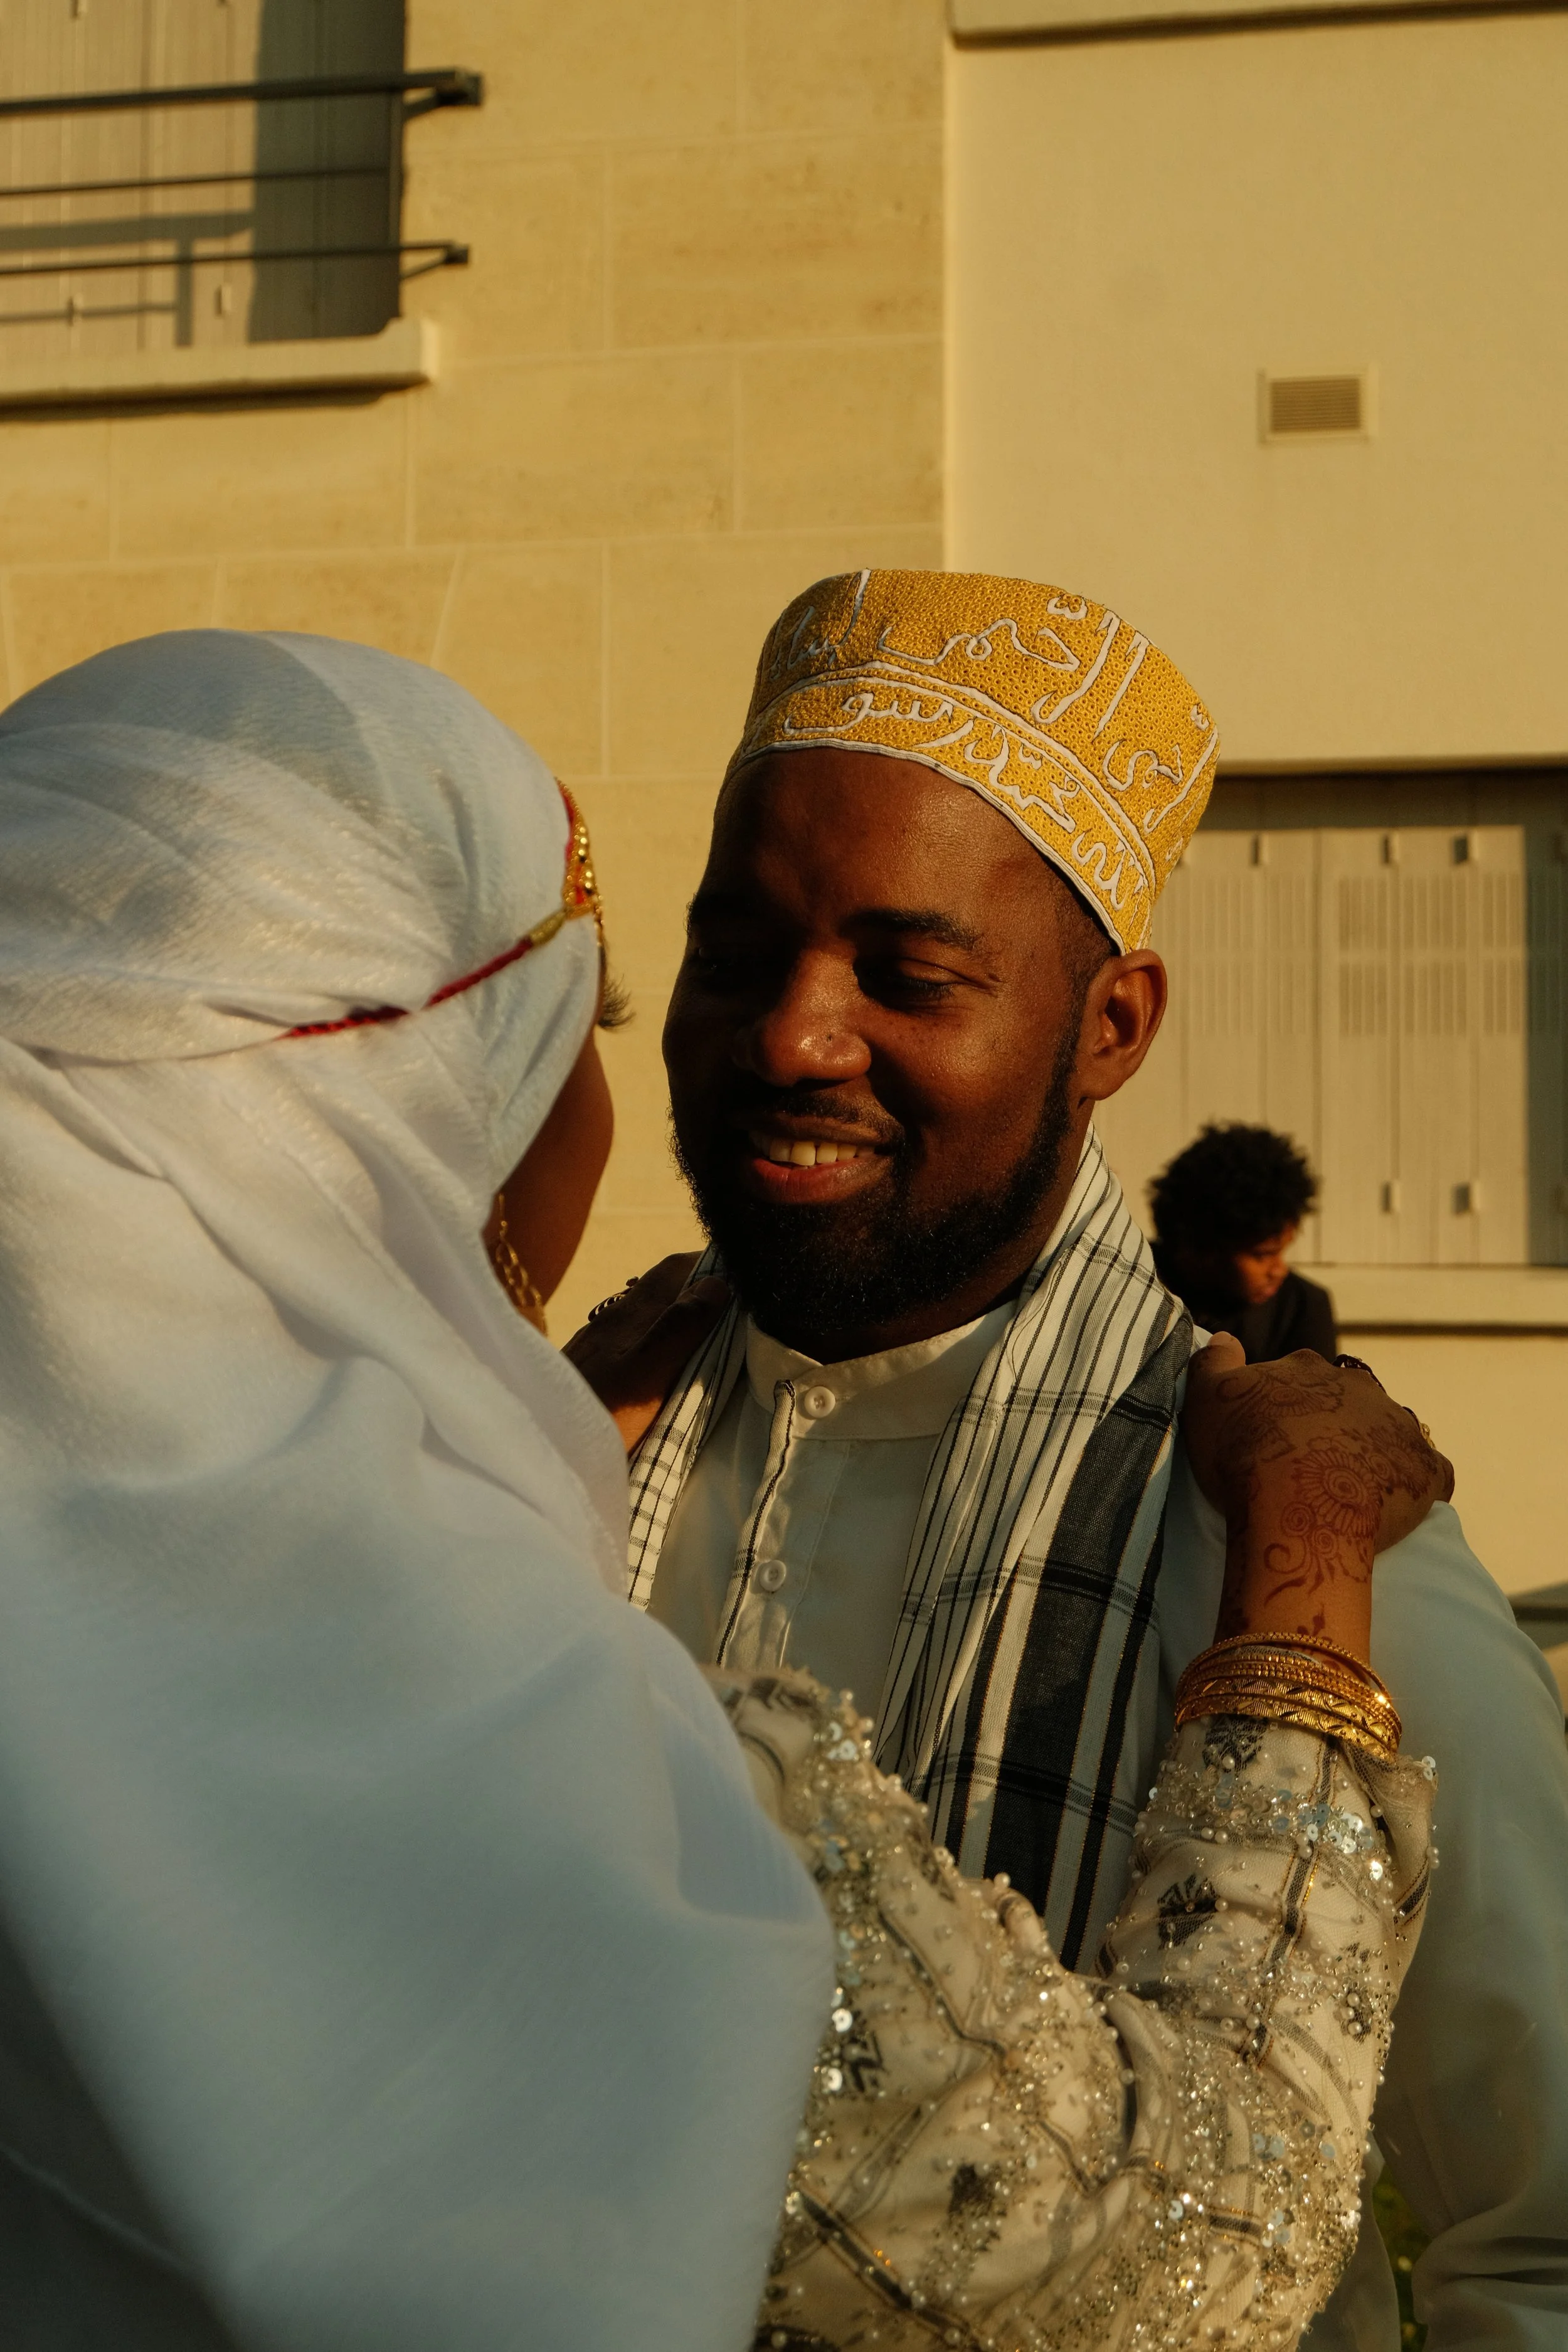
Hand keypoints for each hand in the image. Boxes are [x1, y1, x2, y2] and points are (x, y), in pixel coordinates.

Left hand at [563, 1254, 730, 1453]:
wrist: (539, 1448)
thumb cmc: (597, 1416)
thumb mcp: (645, 1375)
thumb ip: (679, 1329)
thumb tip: (717, 1282)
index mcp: (630, 1316)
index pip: (674, 1269)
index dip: (711, 1263)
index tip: (746, 1276)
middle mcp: (613, 1320)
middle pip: (661, 1288)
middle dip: (700, 1287)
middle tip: (737, 1305)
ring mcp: (599, 1344)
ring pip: (646, 1313)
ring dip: (680, 1314)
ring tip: (711, 1332)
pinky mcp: (591, 1369)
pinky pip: (633, 1339)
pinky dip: (659, 1339)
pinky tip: (667, 1362)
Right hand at [1182, 1338, 1453, 1656]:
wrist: (1295, 1506)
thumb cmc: (1244, 1451)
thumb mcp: (1207, 1397)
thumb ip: (1215, 1360)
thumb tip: (1227, 1336)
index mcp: (1308, 1368)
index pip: (1302, 1376)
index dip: (1287, 1404)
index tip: (1273, 1434)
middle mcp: (1359, 1386)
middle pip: (1349, 1401)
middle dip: (1336, 1424)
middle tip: (1310, 1464)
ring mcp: (1398, 1425)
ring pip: (1390, 1431)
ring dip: (1375, 1449)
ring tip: (1351, 1488)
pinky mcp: (1427, 1469)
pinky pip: (1432, 1472)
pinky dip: (1418, 1483)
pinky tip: (1399, 1502)